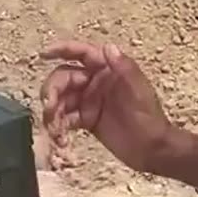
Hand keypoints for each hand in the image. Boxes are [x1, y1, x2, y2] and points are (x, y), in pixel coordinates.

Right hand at [39, 41, 178, 171]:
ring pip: (61, 99)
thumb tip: (108, 47)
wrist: (151, 149)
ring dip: (52, 111)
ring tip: (54, 128)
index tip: (45, 54)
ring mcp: (89, 102)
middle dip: (53, 90)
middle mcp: (96, 83)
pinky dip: (59, 127)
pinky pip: (65, 118)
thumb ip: (124, 69)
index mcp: (109, 71)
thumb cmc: (149, 118)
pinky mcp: (86, 120)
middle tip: (49, 106)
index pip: (83, 54)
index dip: (63, 50)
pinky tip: (61, 139)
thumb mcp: (139, 91)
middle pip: (64, 78)